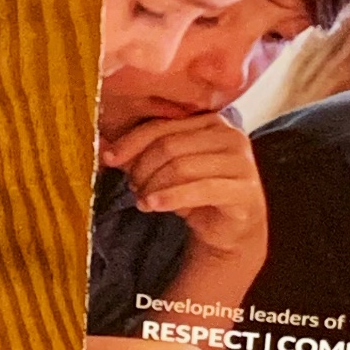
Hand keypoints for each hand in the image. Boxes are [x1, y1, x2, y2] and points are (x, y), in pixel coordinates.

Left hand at [102, 108, 267, 301]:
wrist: (231, 228)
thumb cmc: (197, 192)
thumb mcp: (166, 169)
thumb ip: (141, 154)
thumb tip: (103, 148)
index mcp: (211, 121)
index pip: (161, 126)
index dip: (130, 142)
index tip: (109, 158)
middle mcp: (231, 136)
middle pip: (169, 146)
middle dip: (142, 168)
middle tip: (132, 187)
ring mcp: (242, 162)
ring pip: (181, 167)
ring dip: (153, 186)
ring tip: (142, 201)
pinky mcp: (245, 190)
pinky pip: (200, 190)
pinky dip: (170, 198)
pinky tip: (152, 206)